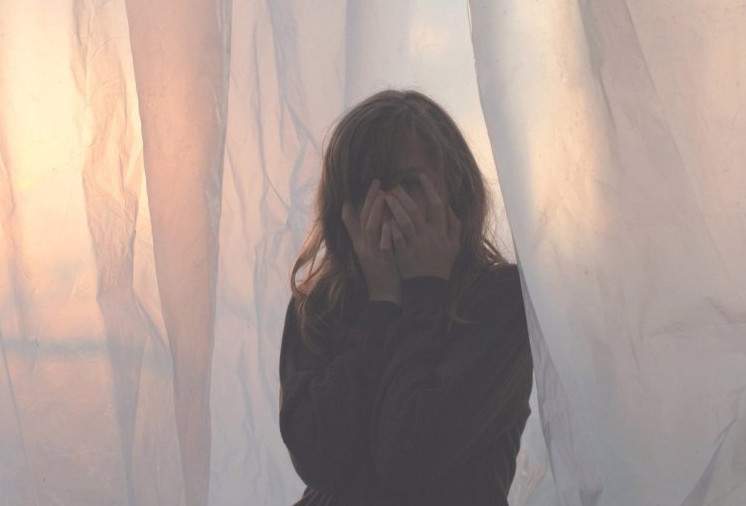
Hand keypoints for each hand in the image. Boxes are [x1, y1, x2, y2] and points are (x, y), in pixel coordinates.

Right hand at [341, 179, 401, 303]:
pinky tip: (391, 222)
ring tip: (383, 194)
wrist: (384, 296)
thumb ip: (373, 235)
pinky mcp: (383, 262)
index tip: (354, 188)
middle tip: (377, 182)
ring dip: (376, 211)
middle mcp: (362, 247)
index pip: (349, 220)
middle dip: (369, 199)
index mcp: (359, 244)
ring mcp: (372, 254)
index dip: (352, 204)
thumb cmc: (382, 273)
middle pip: (363, 219)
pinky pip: (383, 245)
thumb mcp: (372, 252)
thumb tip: (378, 218)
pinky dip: (385, 233)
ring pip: (371, 229)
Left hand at [383, 172, 461, 279]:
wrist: (429, 288)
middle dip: (405, 196)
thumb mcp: (454, 246)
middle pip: (416, 211)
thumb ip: (454, 226)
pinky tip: (382, 216)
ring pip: (404, 222)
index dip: (430, 188)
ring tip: (385, 196)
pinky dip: (390, 227)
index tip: (421, 175)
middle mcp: (428, 237)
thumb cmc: (441, 266)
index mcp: (441, 232)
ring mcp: (415, 245)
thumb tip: (449, 207)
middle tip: (395, 185)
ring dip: (394, 208)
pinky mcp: (403, 254)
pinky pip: (396, 238)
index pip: (437, 205)